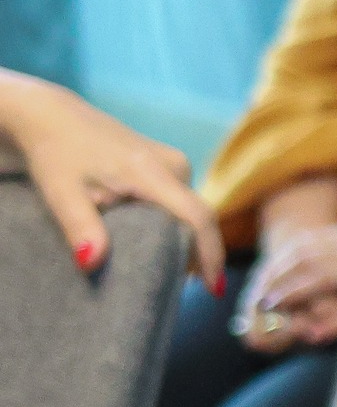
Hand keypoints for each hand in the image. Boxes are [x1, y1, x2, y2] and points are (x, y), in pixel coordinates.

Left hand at [0, 71, 224, 291]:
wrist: (52, 117)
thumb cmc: (56, 154)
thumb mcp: (61, 193)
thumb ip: (80, 228)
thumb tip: (91, 263)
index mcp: (153, 172)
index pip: (198, 217)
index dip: (209, 254)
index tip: (212, 289)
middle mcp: (175, 165)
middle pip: (198, 218)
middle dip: (196, 255)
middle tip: (176, 288)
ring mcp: (175, 162)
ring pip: (190, 211)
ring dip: (182, 240)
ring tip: (164, 269)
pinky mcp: (169, 163)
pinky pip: (181, 202)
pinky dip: (174, 225)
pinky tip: (157, 242)